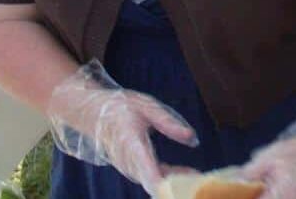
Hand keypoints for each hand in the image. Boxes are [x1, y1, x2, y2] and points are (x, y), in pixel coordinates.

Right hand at [48, 60, 197, 194]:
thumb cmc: (123, 108)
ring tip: (197, 178)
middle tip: (200, 181)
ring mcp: (128, 168)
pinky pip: (152, 179)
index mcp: (131, 141)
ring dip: (175, 183)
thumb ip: (169, 123)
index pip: (145, 167)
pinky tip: (187, 174)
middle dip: (176, 184)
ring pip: (154, 183)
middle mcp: (128, 161)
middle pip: (153, 181)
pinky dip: (169, 179)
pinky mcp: (132, 171)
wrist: (95, 115)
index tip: (177, 189)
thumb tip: (193, 139)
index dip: (161, 181)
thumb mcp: (147, 107)